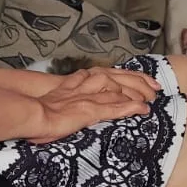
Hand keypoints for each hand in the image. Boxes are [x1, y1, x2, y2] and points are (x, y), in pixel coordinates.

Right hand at [27, 66, 156, 143]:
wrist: (31, 113)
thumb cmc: (36, 110)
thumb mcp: (53, 99)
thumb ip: (65, 99)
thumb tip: (68, 105)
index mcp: (76, 81)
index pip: (107, 74)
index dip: (125, 75)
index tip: (140, 79)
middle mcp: (86, 85)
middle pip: (118, 78)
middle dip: (138, 80)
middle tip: (154, 86)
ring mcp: (89, 97)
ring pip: (121, 91)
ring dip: (138, 93)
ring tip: (152, 98)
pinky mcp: (91, 110)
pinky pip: (116, 107)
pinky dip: (132, 108)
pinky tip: (143, 110)